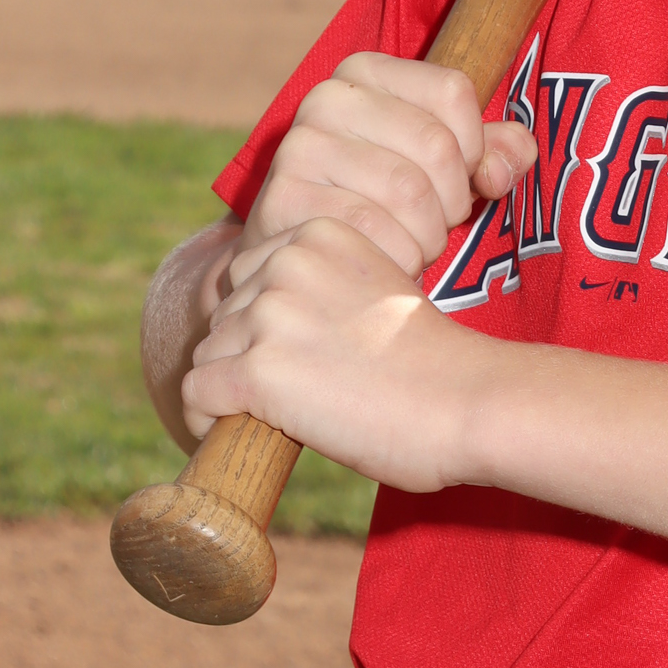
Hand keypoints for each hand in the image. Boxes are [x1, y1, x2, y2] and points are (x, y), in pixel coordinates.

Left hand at [184, 215, 492, 490]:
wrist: (470, 401)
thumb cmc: (440, 361)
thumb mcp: (380, 292)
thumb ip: (327, 292)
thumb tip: (278, 336)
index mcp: (321, 233)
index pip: (250, 272)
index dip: (264, 320)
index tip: (292, 355)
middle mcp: (287, 263)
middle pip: (226, 312)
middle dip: (247, 353)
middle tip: (293, 393)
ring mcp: (270, 315)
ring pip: (209, 353)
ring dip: (232, 388)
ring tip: (276, 417)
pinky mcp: (258, 370)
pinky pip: (196, 392)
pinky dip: (205, 419)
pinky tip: (235, 434)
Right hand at [237, 54, 534, 278]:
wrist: (307, 254)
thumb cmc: (387, 202)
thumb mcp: (449, 166)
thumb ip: (497, 152)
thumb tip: (498, 168)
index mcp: (366, 71)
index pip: (453, 90)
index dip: (475, 147)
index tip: (460, 176)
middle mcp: (327, 97)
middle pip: (437, 144)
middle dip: (453, 201)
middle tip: (434, 222)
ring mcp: (300, 146)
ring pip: (410, 193)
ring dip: (428, 236)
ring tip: (411, 242)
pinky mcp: (285, 198)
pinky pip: (375, 231)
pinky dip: (398, 258)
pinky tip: (384, 260)